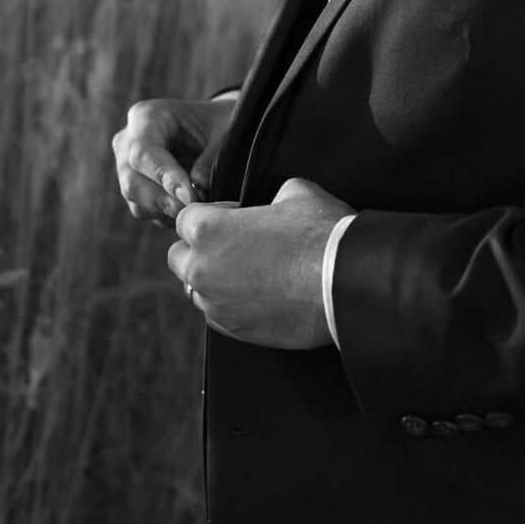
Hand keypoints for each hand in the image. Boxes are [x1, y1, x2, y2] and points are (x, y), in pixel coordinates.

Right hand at [112, 91, 238, 225]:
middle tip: (196, 210)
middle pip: (132, 182)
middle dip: (165, 201)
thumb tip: (199, 186)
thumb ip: (213, 156)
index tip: (191, 196)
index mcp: (146, 117)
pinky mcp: (137, 190)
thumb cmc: (218, 122)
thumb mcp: (225, 129)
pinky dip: (169, 216)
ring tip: (199, 210)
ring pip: (137, 202)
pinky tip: (192, 211)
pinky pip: (146, 212)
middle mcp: (128, 143)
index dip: (165, 177)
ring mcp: (128, 169)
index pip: (144, 152)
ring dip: (168, 212)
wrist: (213, 128)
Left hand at [166, 177, 351, 348]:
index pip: (185, 219)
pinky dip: (230, 306)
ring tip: (249, 274)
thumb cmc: (321, 232)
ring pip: (196, 290)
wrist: (346, 282)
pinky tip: (259, 296)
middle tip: (234, 245)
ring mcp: (216, 304)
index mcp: (208, 230)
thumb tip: (273, 204)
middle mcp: (202, 269)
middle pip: (178, 257)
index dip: (212, 213)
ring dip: (213, 280)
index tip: (236, 216)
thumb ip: (270, 196)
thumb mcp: (296, 192)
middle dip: (198, 249)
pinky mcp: (235, 331)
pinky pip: (218, 316)